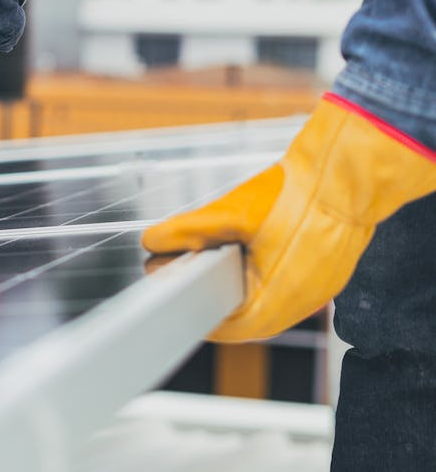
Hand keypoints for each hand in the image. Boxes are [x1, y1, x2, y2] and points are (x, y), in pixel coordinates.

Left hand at [143, 94, 435, 342]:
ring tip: (213, 259)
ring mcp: (319, 290)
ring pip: (269, 299)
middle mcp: (302, 304)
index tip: (175, 296)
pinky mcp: (328, 272)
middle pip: (248, 315)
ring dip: (239, 284)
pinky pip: (289, 283)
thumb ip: (187, 231)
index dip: (196, 311)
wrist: (349, 173)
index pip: (227, 329)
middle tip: (187, 272)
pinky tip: (248, 250)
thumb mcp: (230, 214)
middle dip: (214, 295)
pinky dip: (263, 272)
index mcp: (278, 302)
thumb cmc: (297, 195)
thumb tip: (153, 242)